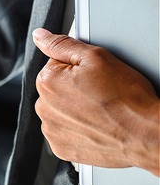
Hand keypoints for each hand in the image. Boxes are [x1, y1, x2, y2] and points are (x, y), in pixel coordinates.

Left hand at [32, 28, 159, 174]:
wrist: (145, 134)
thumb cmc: (126, 97)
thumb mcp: (96, 57)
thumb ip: (62, 44)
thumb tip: (40, 36)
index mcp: (47, 81)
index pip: (55, 65)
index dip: (78, 68)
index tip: (94, 76)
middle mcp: (43, 107)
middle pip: (56, 89)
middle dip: (73, 88)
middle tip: (100, 93)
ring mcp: (51, 130)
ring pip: (60, 112)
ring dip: (74, 110)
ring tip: (100, 110)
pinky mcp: (61, 148)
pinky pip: (64, 133)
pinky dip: (77, 129)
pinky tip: (95, 125)